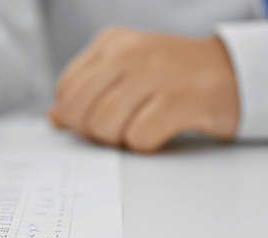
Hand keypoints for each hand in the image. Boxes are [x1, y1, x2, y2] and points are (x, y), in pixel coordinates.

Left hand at [48, 27, 239, 152]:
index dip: (73, 115)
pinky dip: (145, 145)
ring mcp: (155, 75)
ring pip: (104, 126)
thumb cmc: (172, 76)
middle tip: (115, 130)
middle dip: (92, 131)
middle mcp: (130, 53)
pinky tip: (160, 131)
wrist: (232, 73)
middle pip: (80, 111)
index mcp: (112, 43)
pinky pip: (138, 138)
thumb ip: (87, 91)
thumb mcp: (125, 71)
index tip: (92, 119)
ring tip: (140, 127)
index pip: (66, 89)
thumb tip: (54, 118)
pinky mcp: (179, 100)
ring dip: (119, 139)